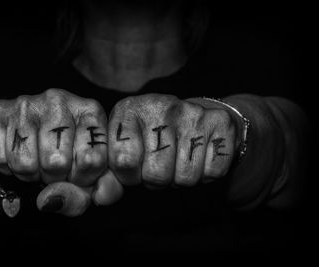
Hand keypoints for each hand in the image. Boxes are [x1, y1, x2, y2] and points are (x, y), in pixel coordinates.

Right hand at [0, 89, 122, 215]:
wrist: (24, 141)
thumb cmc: (66, 159)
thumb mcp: (86, 176)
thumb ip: (83, 195)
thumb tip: (50, 199)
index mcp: (91, 111)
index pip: (92, 160)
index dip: (83, 180)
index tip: (78, 173)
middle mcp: (59, 99)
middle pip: (56, 162)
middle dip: (54, 178)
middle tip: (54, 169)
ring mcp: (26, 102)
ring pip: (25, 163)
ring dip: (29, 174)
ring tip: (35, 161)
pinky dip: (5, 167)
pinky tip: (15, 153)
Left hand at [108, 94, 240, 187]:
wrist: (198, 118)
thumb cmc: (154, 138)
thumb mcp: (126, 143)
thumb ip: (111, 167)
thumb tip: (100, 196)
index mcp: (129, 109)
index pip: (122, 161)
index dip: (130, 175)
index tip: (135, 169)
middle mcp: (160, 105)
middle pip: (155, 174)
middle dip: (157, 180)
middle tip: (161, 164)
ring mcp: (192, 112)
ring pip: (185, 177)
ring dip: (182, 178)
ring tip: (179, 159)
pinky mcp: (221, 123)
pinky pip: (212, 172)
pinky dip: (207, 174)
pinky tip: (201, 156)